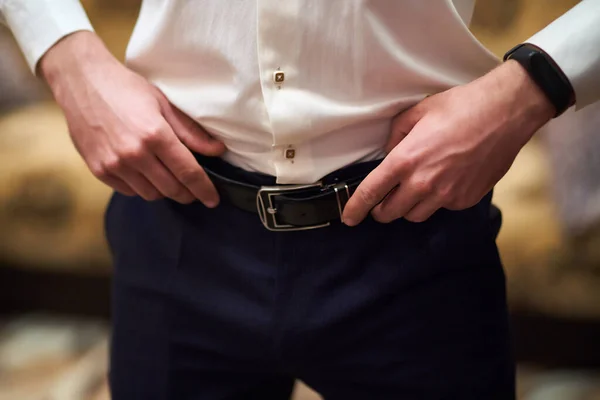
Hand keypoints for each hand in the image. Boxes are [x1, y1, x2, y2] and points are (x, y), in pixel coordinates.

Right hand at [40, 31, 224, 205]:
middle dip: (188, 194)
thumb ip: (190, 131)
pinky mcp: (98, 169)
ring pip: (151, 194)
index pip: (188, 173)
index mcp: (155, 135)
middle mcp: (134, 154)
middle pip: (171, 188)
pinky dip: (142, 187)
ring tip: (171, 180)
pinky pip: (129, 191)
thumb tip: (217, 150)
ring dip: (165, 191)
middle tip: (195, 191)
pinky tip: (146, 175)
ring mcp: (114, 164)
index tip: (213, 200)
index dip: (204, 189)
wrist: (81, 81)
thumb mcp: (163, 103)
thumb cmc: (127, 88)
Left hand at [342, 60, 554, 225]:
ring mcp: (446, 194)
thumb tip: (389, 151)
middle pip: (390, 213)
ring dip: (408, 207)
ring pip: (415, 215)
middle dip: (381, 210)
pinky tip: (444, 182)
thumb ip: (396, 135)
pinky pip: (442, 208)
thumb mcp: (418, 112)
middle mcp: (424, 183)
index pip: (371, 193)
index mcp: (405, 160)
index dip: (355, 208)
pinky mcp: (466, 199)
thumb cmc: (462, 107)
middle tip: (381, 202)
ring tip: (413, 191)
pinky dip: (437, 200)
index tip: (348, 217)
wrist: (506, 113)